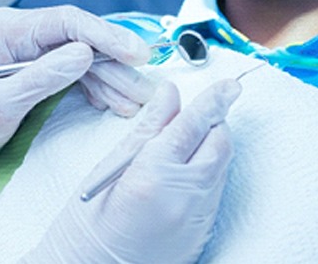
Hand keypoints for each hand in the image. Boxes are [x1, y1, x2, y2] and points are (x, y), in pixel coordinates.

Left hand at [0, 6, 153, 176]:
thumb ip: (42, 77)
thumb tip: (85, 53)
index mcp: (11, 29)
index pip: (69, 21)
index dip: (107, 35)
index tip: (136, 54)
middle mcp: (26, 32)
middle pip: (83, 39)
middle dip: (117, 64)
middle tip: (145, 87)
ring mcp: (36, 49)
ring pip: (86, 57)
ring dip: (114, 79)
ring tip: (138, 100)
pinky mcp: (42, 67)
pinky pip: (78, 72)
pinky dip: (100, 87)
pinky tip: (116, 102)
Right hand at [21, 78, 241, 263]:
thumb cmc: (87, 224)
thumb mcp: (110, 167)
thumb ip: (147, 127)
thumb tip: (169, 93)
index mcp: (153, 175)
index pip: (193, 125)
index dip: (214, 100)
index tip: (230, 85)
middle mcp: (183, 198)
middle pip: (218, 143)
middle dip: (212, 123)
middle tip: (194, 116)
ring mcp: (196, 219)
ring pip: (221, 165)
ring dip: (210, 146)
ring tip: (181, 146)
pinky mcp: (201, 233)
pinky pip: (216, 189)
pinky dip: (207, 171)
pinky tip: (183, 172)